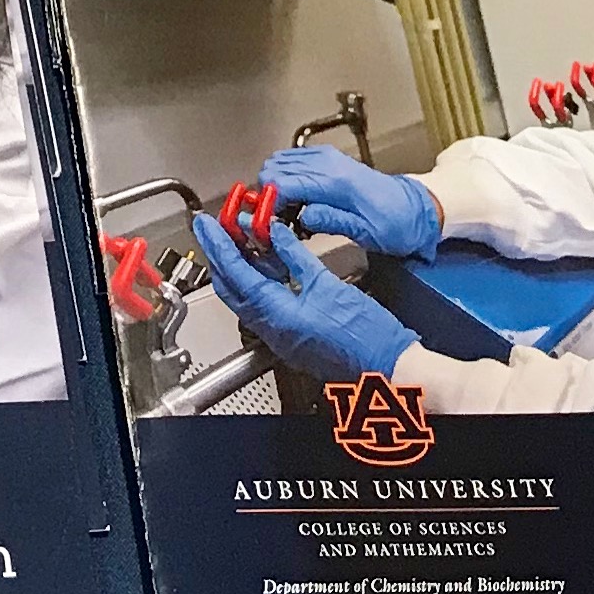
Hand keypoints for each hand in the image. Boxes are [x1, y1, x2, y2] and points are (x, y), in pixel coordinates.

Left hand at [195, 214, 415, 380]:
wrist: (388, 367)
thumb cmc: (368, 335)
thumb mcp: (328, 285)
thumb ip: (296, 257)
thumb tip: (274, 233)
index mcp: (277, 315)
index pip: (235, 274)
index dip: (217, 245)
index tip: (206, 225)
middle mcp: (271, 330)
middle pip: (231, 288)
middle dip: (220, 256)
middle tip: (215, 229)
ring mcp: (279, 337)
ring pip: (246, 298)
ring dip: (239, 269)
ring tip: (237, 239)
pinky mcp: (290, 339)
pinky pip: (263, 308)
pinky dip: (258, 284)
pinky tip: (264, 265)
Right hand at [261, 145, 440, 258]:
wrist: (415, 208)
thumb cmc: (396, 223)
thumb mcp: (367, 232)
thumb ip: (331, 220)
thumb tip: (302, 216)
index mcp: (338, 182)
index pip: (284, 182)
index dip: (267, 203)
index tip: (264, 221)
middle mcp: (330, 163)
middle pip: (275, 168)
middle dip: (266, 194)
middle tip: (272, 219)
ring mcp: (328, 157)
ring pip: (279, 161)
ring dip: (274, 185)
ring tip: (283, 211)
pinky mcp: (327, 158)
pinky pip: (291, 159)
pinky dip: (284, 176)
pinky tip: (293, 198)